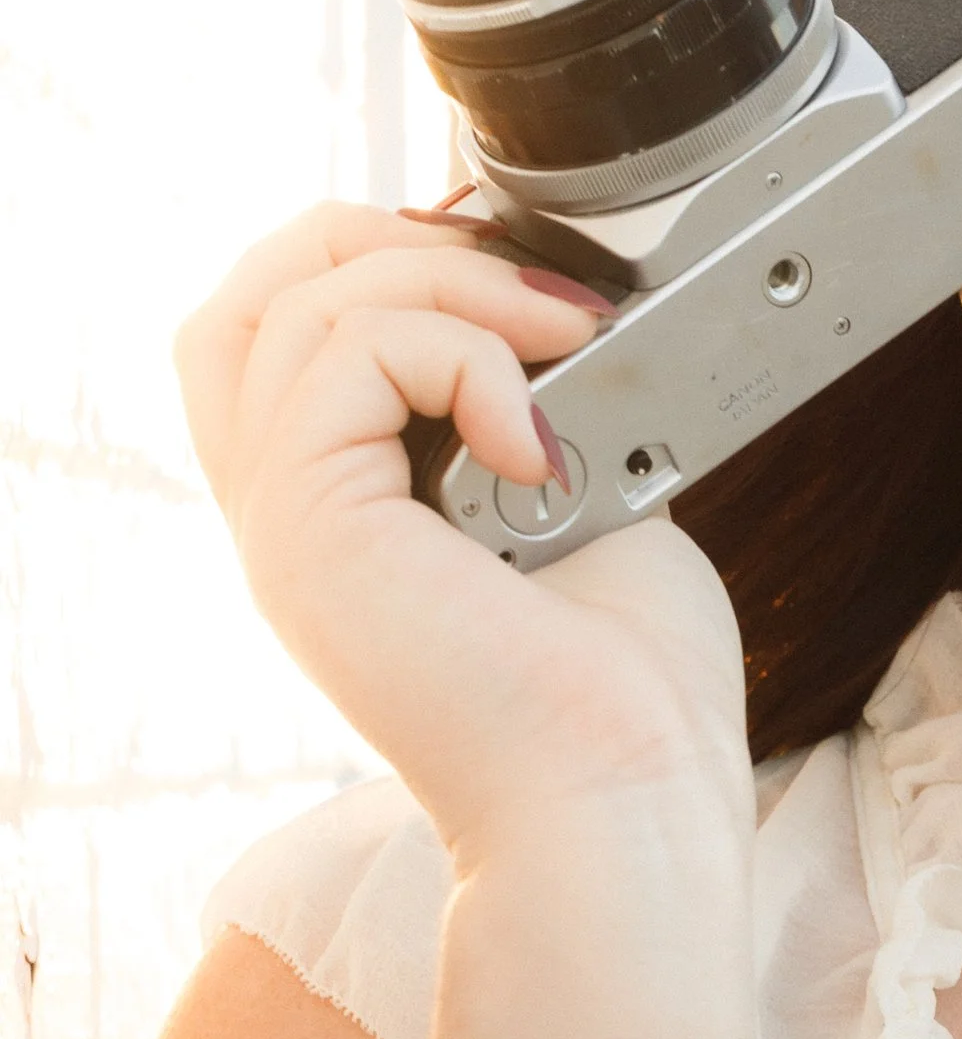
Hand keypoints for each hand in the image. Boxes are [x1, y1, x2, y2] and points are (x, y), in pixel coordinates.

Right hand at [176, 204, 752, 861]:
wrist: (625, 800)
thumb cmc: (631, 699)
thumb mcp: (590, 508)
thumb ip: (537, 411)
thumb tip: (544, 322)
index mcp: (349, 514)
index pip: (293, 331)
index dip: (390, 260)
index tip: (527, 280)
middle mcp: (295, 516)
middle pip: (255, 292)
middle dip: (388, 238)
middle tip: (532, 289)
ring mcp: (286, 523)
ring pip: (298, 300)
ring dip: (455, 285)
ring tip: (569, 344)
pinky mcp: (307, 527)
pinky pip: (347, 350)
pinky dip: (462, 352)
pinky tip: (537, 442)